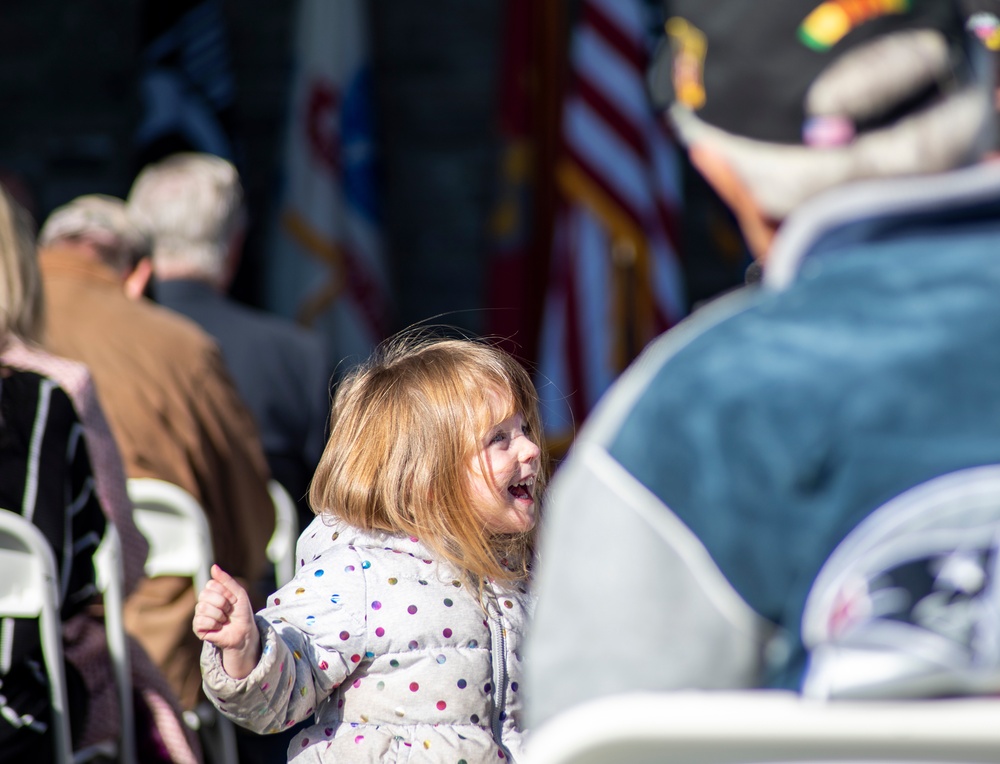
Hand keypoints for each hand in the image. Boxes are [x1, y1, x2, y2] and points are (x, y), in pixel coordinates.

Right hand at [193, 564, 260, 678]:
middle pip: (204, 595)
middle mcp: (204, 602)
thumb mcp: (238, 593)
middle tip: (229, 611)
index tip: (234, 600)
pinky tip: (218, 627)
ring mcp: (200, 614)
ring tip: (224, 619)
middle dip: (222, 603)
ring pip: (202, 608)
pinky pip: (201, 621)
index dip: (225, 592)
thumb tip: (213, 566)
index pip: (211, 584)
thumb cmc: (242, 612)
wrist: (244, 632)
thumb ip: (226, 580)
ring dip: (219, 614)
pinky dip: (214, 624)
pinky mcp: (198, 628)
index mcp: (212, 592)